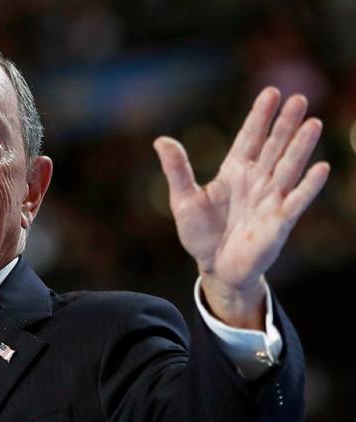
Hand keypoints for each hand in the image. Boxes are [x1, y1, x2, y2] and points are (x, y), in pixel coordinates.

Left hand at [154, 87, 329, 328]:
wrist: (216, 268)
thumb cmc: (200, 234)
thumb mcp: (183, 200)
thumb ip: (177, 170)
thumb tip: (161, 140)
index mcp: (234, 172)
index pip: (249, 138)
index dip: (260, 116)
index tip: (271, 92)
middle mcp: (256, 180)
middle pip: (273, 146)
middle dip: (285, 123)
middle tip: (299, 98)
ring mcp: (270, 199)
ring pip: (288, 167)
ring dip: (300, 146)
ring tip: (312, 123)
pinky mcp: (280, 221)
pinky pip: (297, 200)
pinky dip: (308, 185)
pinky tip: (321, 168)